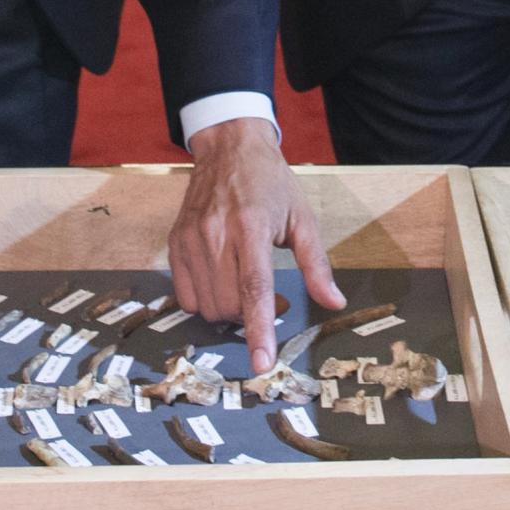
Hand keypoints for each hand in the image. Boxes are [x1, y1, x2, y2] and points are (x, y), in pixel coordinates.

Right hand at [167, 119, 342, 371]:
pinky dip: (205, 301)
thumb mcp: (301, 217)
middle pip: (229, 306)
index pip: (254, 291)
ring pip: (206, 307)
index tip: (263, 363)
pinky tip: (221, 281)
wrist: (228, 147)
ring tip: (245, 286)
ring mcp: (191, 240)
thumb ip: (316, 264)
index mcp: (252, 228)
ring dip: (229, 311)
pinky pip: (186, 296)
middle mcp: (216, 235)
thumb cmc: (269, 182)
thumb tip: (334, 302)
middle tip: (273, 300)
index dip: (259, 331)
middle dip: (251, 318)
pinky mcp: (175, 243)